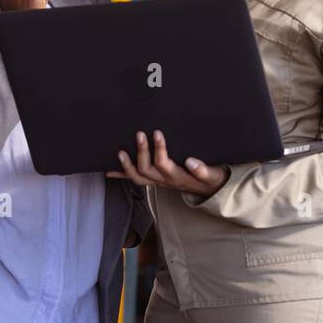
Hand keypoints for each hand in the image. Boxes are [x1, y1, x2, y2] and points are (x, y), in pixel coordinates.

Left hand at [107, 130, 228, 195]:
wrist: (210, 189)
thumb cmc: (211, 179)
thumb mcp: (212, 175)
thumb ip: (203, 170)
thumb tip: (191, 162)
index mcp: (178, 177)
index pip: (164, 164)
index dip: (158, 150)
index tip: (157, 133)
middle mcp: (165, 181)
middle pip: (146, 170)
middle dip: (141, 152)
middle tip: (140, 134)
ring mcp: (159, 181)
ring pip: (138, 177)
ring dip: (127, 165)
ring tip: (121, 152)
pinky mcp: (156, 180)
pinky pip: (137, 179)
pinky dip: (123, 175)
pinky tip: (110, 170)